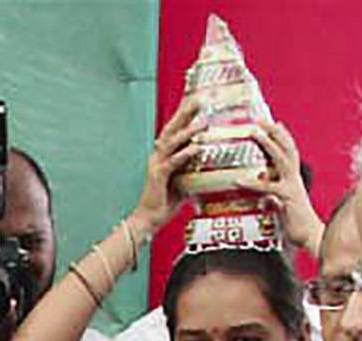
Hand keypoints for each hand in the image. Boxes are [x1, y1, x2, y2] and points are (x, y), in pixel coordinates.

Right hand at [134, 97, 202, 234]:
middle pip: (172, 129)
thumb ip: (194, 171)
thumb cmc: (165, 202)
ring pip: (172, 142)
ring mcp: (156, 164)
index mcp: (163, 155)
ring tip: (203, 123)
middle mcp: (158, 155)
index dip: (184, 115)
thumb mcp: (184, 183)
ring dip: (188, 131)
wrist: (148, 219)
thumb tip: (213, 168)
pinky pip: (173, 162)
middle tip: (198, 100)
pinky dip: (185, 154)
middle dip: (185, 114)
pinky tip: (196, 148)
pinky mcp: (158, 176)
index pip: (174, 130)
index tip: (196, 101)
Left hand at [240, 121, 323, 255]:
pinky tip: (238, 180)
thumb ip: (274, 200)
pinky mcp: (286, 199)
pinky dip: (252, 184)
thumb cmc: (298, 225)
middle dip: (274, 132)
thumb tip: (266, 199)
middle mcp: (294, 179)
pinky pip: (267, 188)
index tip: (274, 122)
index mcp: (294, 179)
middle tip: (261, 119)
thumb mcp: (284, 208)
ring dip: (267, 144)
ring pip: (281, 159)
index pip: (289, 152)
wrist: (311, 238)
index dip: (283, 136)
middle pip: (286, 148)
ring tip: (254, 132)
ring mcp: (292, 187)